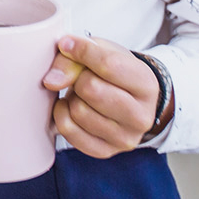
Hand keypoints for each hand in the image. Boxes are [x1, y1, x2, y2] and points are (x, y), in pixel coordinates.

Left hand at [42, 35, 162, 157]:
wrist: (130, 100)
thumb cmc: (115, 72)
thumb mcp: (102, 51)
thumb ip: (75, 57)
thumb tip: (51, 80)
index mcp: (146, 84)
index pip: (108, 64)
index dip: (81, 51)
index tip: (68, 46)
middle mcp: (141, 116)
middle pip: (91, 89)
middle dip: (79, 78)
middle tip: (83, 77)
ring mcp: (125, 138)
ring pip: (78, 111)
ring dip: (72, 98)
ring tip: (83, 94)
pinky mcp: (105, 152)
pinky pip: (69, 131)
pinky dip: (62, 115)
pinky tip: (72, 107)